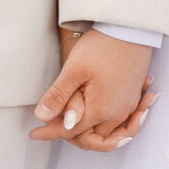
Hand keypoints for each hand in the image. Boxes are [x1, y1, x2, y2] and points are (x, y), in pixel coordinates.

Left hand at [30, 30, 154, 149]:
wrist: (131, 29)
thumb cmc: (103, 46)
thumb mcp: (74, 70)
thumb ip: (59, 96)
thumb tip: (41, 116)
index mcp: (101, 111)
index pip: (71, 132)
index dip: (50, 133)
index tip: (34, 133)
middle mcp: (117, 114)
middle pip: (92, 139)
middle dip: (72, 137)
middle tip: (53, 127)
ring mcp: (128, 106)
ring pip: (108, 133)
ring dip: (91, 134)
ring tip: (73, 127)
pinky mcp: (134, 97)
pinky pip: (121, 121)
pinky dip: (108, 125)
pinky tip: (97, 116)